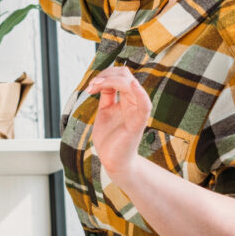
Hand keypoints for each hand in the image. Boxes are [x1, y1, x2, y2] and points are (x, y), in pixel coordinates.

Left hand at [84, 66, 151, 180]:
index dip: (105, 74)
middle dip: (106, 74)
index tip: (90, 85)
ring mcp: (136, 112)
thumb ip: (107, 96)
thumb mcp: (105, 111)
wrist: (113, 161)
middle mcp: (133, 103)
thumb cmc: (110, 138)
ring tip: (93, 87)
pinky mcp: (137, 123)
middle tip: (91, 85)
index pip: (121, 76)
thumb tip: (102, 80)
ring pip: (130, 84)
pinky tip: (133, 85)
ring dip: (110, 80)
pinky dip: (140, 93)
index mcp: (126, 99)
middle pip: (125, 75)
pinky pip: (144, 105)